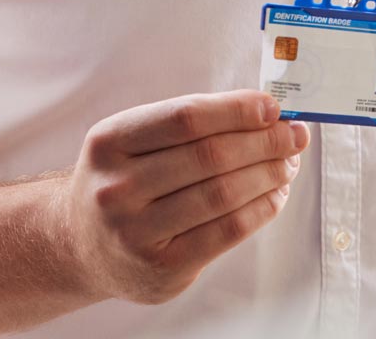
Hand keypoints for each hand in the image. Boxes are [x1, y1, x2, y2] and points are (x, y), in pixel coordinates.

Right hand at [60, 90, 308, 304]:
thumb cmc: (123, 180)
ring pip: (222, 194)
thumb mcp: (133, 141)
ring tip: (289, 163)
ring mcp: (136, 232)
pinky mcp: (162, 269)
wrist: (81, 244)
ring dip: (268, 174)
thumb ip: (189, 124)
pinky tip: (275, 195)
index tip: (272, 107)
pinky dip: (260, 210)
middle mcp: (117, 187)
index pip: (186, 118)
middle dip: (263, 142)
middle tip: (294, 135)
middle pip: (209, 156)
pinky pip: (226, 232)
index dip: (236, 110)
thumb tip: (264, 114)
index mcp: (110, 141)